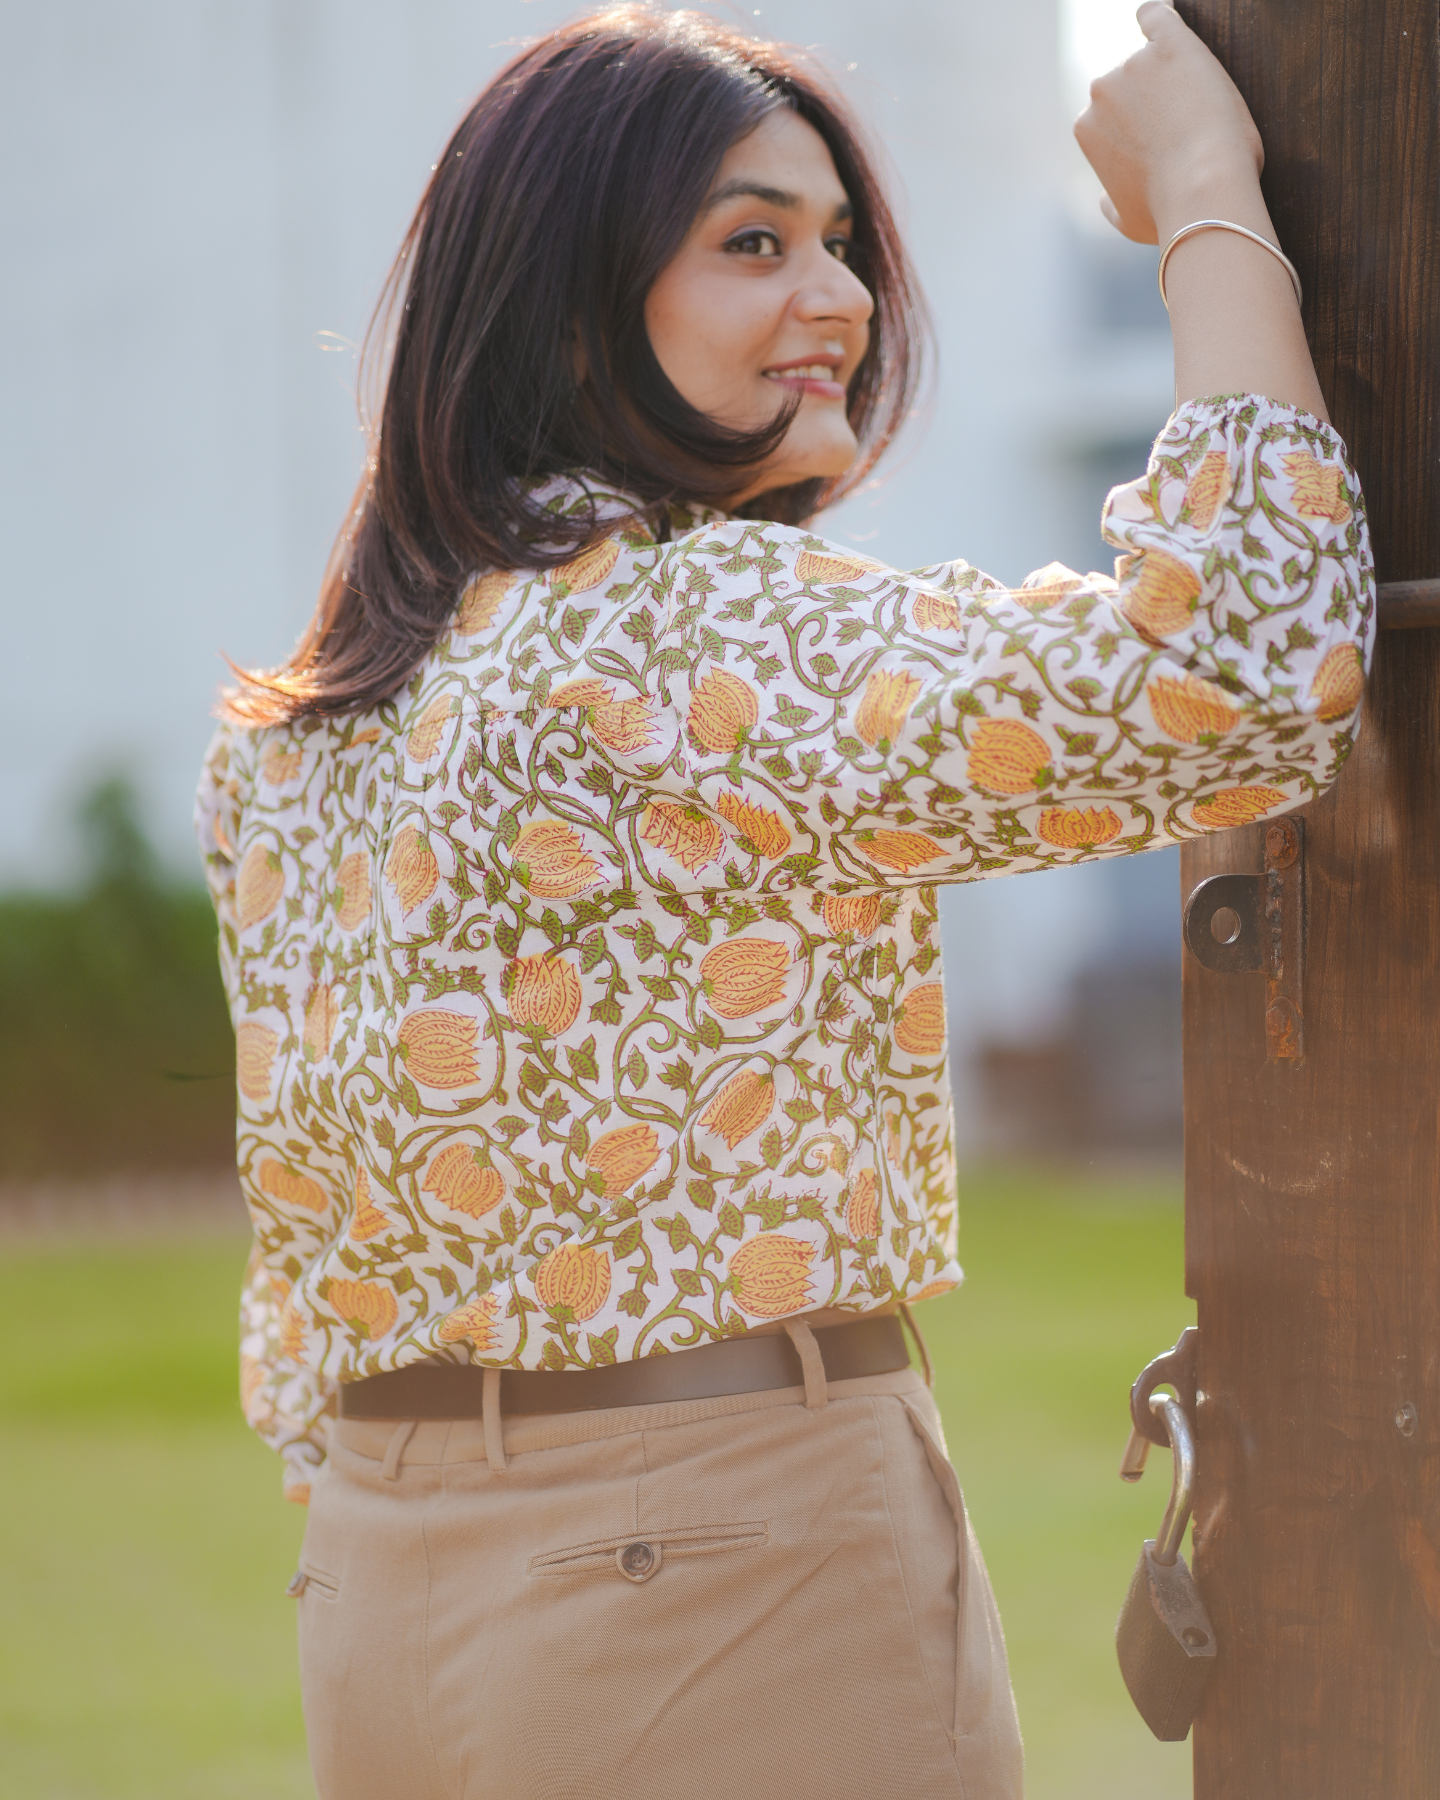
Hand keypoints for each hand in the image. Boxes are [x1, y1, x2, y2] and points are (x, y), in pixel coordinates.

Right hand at [1074, 3, 1263, 245]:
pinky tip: (1159, 19)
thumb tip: (1104, 197)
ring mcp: (1134, 64)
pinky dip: (1158, 17)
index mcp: (1087, 129)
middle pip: (1129, 85)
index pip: (1111, 115)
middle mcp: (1101, 91)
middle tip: (1186, 127)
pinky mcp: (1169, 44)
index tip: (1161, 143)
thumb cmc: (1167, 212)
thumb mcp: (1126, 220)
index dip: (1139, 129)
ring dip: (1172, 74)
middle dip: (1153, 100)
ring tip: (1202, 107)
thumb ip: (1110, 203)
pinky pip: (1158, 17)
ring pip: (1153, 59)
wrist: (1202, 189)